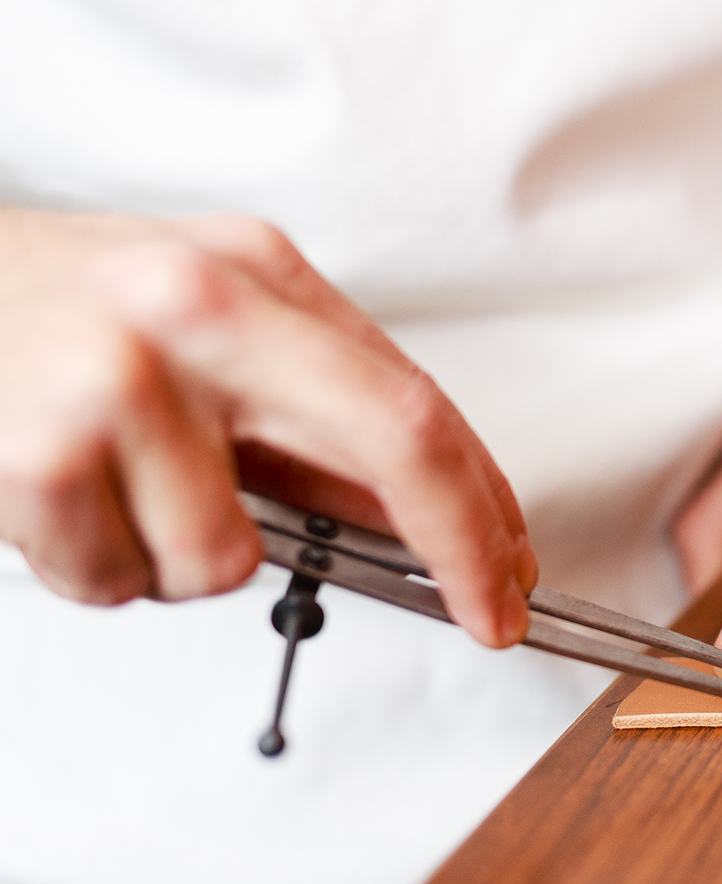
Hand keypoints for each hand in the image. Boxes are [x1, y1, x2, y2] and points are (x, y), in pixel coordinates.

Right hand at [0, 210, 533, 645]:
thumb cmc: (49, 318)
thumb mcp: (199, 331)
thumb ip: (303, 417)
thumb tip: (413, 516)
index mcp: (251, 271)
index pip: (413, 397)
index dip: (483, 499)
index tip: (512, 568)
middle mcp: (195, 306)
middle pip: (394, 440)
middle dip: (460, 547)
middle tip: (487, 612)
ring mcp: (117, 379)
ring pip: (232, 559)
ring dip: (185, 563)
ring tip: (122, 499)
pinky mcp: (40, 458)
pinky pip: (123, 583)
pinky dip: (101, 569)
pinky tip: (62, 504)